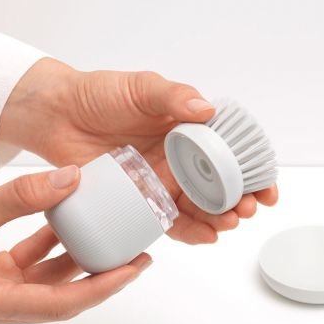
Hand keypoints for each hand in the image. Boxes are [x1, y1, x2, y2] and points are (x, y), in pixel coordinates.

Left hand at [0, 58, 277, 242]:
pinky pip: (169, 221)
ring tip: (229, 223)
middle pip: (220, 186)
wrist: (57, 114)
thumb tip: (208, 110)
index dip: (252, 170)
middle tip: (247, 208)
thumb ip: (173, 96)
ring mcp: (162, 181)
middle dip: (240, 200)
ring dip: (219, 218)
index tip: (266, 185)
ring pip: (200, 207)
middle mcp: (180, 159)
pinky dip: (190, 231)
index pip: (230, 153)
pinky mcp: (140, 200)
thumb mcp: (142, 87)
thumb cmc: (100, 94)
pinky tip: (206, 236)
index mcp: (188, 131)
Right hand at [0, 166, 150, 323]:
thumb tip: (71, 179)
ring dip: (77, 258)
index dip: (101, 288)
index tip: (132, 270)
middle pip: (60, 296)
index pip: (59, 304)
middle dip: (100, 276)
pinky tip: (70, 222)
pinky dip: (51, 245)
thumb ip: (23, 196)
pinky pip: (31, 263)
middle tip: (137, 257)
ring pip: (47, 280)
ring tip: (114, 240)